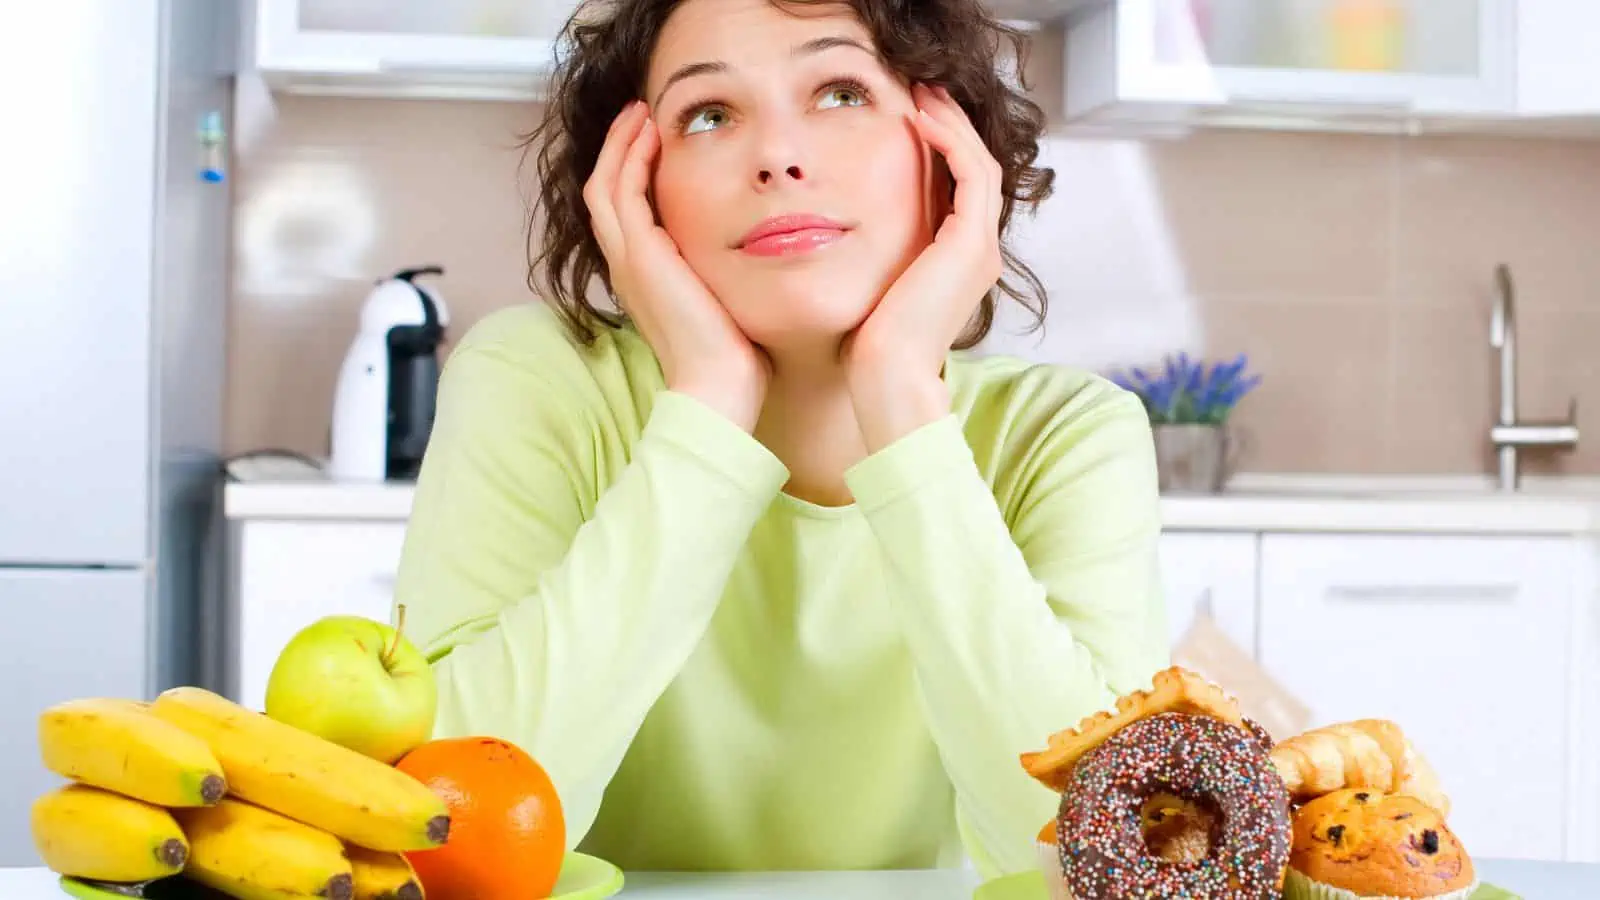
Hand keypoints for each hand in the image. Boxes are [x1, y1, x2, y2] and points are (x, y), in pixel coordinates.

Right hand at [584, 100, 769, 430]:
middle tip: (642, 115)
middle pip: (605, 189)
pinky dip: (632, 158)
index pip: (624, 210)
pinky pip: (623, 191)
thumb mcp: (726, 298)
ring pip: (605, 184)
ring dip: (623, 143)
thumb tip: (758, 250)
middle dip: (621, 148)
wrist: (720, 387)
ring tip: (642, 113)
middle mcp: (627, 265)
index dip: (634, 171)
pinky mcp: (640, 255)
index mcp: (644, 276)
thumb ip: (725, 271)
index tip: (657, 140)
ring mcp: (628, 259)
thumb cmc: (734, 354)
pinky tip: (654, 134)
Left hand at [845, 83, 1004, 450]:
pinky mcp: (970, 244)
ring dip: (951, 122)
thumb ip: (870, 254)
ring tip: (921, 92)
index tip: (907, 115)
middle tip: (921, 88)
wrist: (883, 378)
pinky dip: (948, 141)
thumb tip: (833, 228)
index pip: (959, 187)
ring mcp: (979, 248)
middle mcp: (977, 253)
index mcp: (957, 263)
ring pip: (979, 163)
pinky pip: (970, 174)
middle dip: (949, 125)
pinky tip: (916, 118)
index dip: (939, 147)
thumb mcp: (869, 285)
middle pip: (975, 168)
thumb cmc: (864, 346)